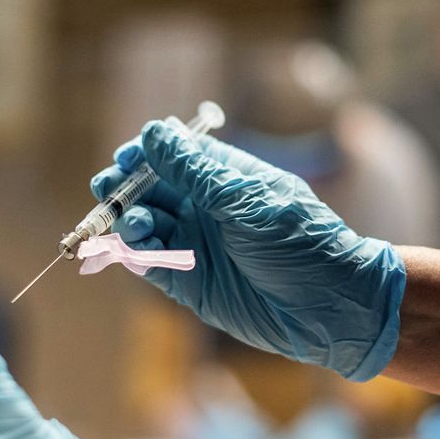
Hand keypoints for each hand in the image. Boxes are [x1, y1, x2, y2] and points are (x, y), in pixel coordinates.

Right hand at [92, 119, 404, 380]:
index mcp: (225, 178)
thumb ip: (196, 172)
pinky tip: (134, 248)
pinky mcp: (190, 283)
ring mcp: (196, 245)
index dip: (146, 153)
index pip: (174, 155)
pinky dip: (135, 254)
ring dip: (130, 220)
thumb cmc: (300, 242)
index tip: (127, 156)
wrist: (330, 306)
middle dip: (126, 186)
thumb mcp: (246, 201)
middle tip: (109, 187)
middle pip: (150, 189)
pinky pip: (151, 263)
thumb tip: (154, 132)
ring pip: (145, 225)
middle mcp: (206, 208)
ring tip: (137, 224)